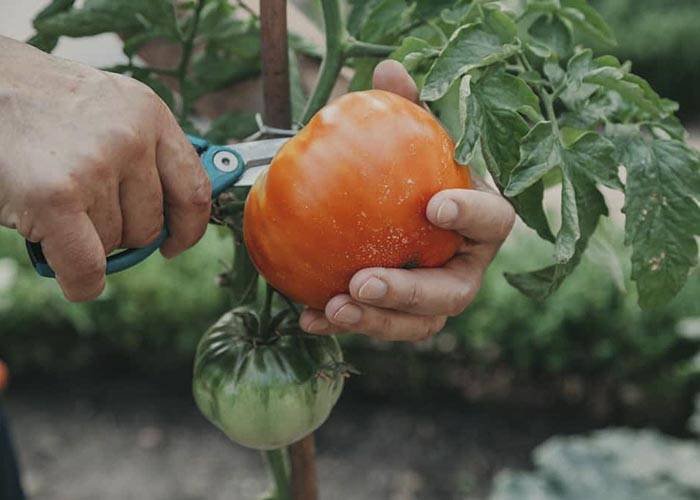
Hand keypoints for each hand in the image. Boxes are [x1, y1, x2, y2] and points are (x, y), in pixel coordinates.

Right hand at [0, 37, 210, 301]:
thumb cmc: (44, 106)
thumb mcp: (110, 110)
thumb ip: (146, 153)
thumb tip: (177, 218)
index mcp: (150, 114)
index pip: (195, 190)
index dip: (188, 228)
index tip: (175, 244)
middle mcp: (131, 137)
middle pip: (149, 226)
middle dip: (119, 232)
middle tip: (83, 212)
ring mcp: (95, 165)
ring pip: (113, 245)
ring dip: (87, 242)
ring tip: (55, 205)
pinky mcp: (57, 195)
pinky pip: (87, 267)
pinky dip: (81, 282)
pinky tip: (72, 276)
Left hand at [299, 60, 514, 341]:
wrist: (396, 213)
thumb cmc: (413, 174)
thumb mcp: (410, 139)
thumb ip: (405, 110)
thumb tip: (388, 70)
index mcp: (479, 224)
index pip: (494, 221)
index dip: (472, 216)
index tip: (434, 205)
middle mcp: (463, 267)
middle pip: (453, 292)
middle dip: (410, 292)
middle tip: (364, 281)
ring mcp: (435, 299)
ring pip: (418, 324)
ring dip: (376, 321)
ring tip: (334, 306)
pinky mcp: (402, 317)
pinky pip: (378, 326)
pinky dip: (343, 323)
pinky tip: (309, 317)